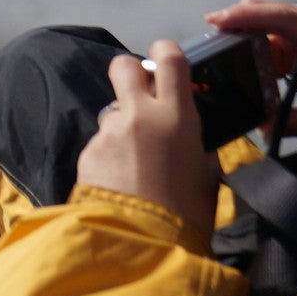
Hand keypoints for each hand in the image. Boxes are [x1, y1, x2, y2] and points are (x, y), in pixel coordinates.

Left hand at [75, 39, 217, 232]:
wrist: (144, 244)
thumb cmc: (188, 214)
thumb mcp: (208, 176)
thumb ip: (199, 147)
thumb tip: (195, 141)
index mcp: (176, 116)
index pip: (168, 58)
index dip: (166, 51)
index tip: (166, 59)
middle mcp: (139, 115)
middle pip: (124, 66)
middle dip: (131, 74)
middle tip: (142, 96)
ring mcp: (109, 132)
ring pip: (113, 110)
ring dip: (122, 125)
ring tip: (134, 160)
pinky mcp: (88, 152)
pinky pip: (101, 142)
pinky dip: (109, 155)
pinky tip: (119, 181)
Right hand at [204, 0, 296, 134]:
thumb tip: (263, 129)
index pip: (283, 17)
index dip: (248, 17)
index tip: (217, 21)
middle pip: (273, 12)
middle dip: (240, 21)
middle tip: (212, 39)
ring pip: (273, 25)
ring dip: (251, 39)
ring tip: (230, 59)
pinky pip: (281, 38)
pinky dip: (264, 50)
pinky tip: (254, 68)